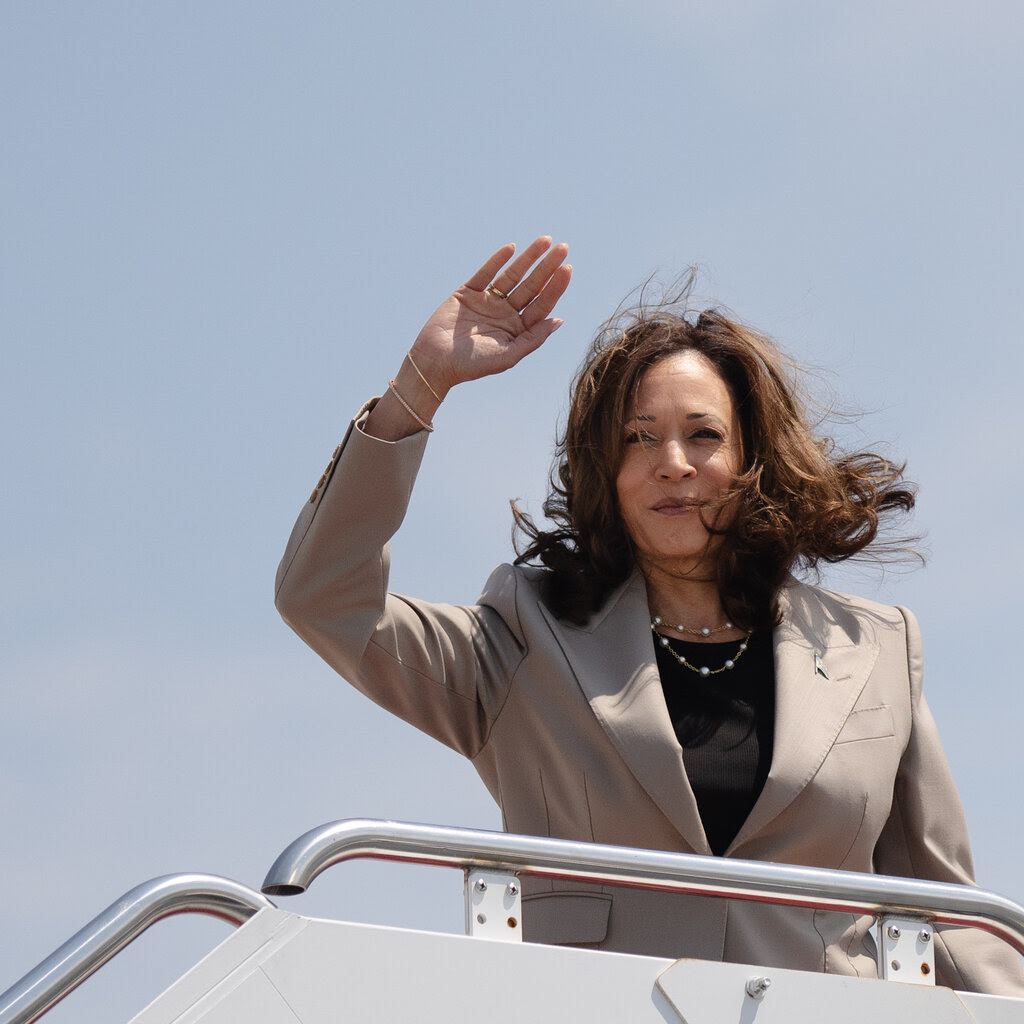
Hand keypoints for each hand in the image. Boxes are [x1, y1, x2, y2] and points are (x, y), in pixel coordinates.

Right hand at [410, 237, 571, 393]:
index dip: (555, 287)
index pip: (541, 304)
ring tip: (545, 241)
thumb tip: (558, 320)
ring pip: (512, 275)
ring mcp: (487, 301)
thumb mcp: (508, 356)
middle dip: (547, 267)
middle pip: (532, 286)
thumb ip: (533, 338)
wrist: (434, 362)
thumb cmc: (472, 366)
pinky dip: (497, 260)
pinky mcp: (467, 293)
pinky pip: (485, 273)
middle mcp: (506, 313)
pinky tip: (512, 249)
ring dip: (528, 258)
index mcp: (518, 329)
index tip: (567, 269)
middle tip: (563, 247)